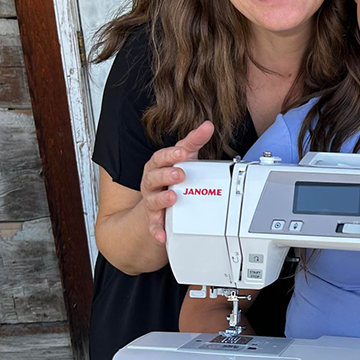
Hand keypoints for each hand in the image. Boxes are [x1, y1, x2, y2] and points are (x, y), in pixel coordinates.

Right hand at [140, 121, 214, 242]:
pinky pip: (154, 224)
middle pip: (154, 177)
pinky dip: (157, 229)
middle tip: (179, 174)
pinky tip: (162, 234)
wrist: (159, 199)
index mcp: (158, 165)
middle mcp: (152, 181)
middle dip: (166, 175)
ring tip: (172, 198)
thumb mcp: (185, 157)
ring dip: (162, 199)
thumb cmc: (172, 174)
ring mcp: (152, 199)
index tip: (181, 153)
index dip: (170, 155)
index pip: (161, 157)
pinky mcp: (155, 217)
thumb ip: (195, 141)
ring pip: (153, 199)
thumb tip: (208, 125)